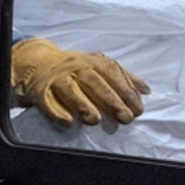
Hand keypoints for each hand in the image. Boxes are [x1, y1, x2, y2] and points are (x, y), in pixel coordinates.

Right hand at [9, 36, 147, 127]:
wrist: (38, 63)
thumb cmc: (76, 68)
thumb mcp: (99, 65)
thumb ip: (123, 77)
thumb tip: (146, 91)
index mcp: (93, 61)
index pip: (113, 74)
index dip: (126, 91)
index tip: (138, 109)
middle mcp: (75, 68)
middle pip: (95, 83)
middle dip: (111, 101)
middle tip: (125, 118)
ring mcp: (57, 79)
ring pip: (70, 91)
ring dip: (83, 105)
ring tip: (96, 120)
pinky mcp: (40, 92)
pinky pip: (48, 102)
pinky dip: (57, 113)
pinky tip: (69, 123)